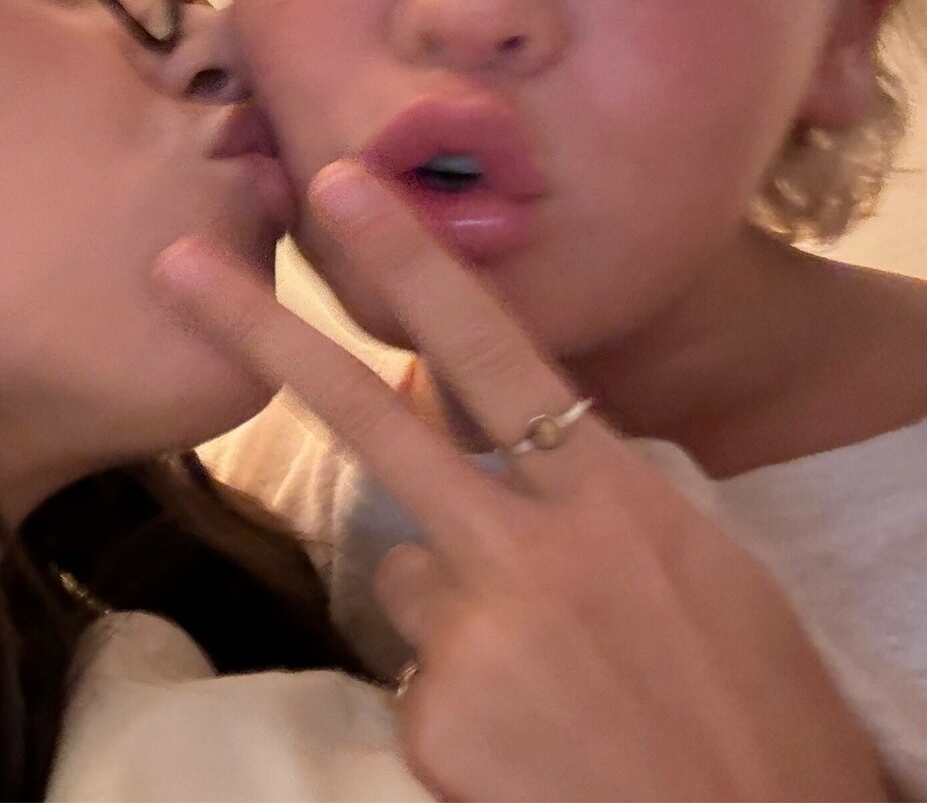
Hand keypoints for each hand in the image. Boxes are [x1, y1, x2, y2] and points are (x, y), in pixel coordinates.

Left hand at [153, 160, 883, 802]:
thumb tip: (487, 429)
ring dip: (456, 613)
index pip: (493, 354)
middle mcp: (528, 550)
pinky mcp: (435, 721)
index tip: (340, 183)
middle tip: (175, 265)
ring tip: (554, 681)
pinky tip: (535, 744)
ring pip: (407, 578)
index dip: (412, 266)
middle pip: (370, 418)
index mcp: (609, 497)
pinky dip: (462, 704)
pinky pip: (418, 683)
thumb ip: (582, 490)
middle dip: (265, 333)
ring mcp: (473, 637)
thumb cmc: (750, 702)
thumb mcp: (690, 564)